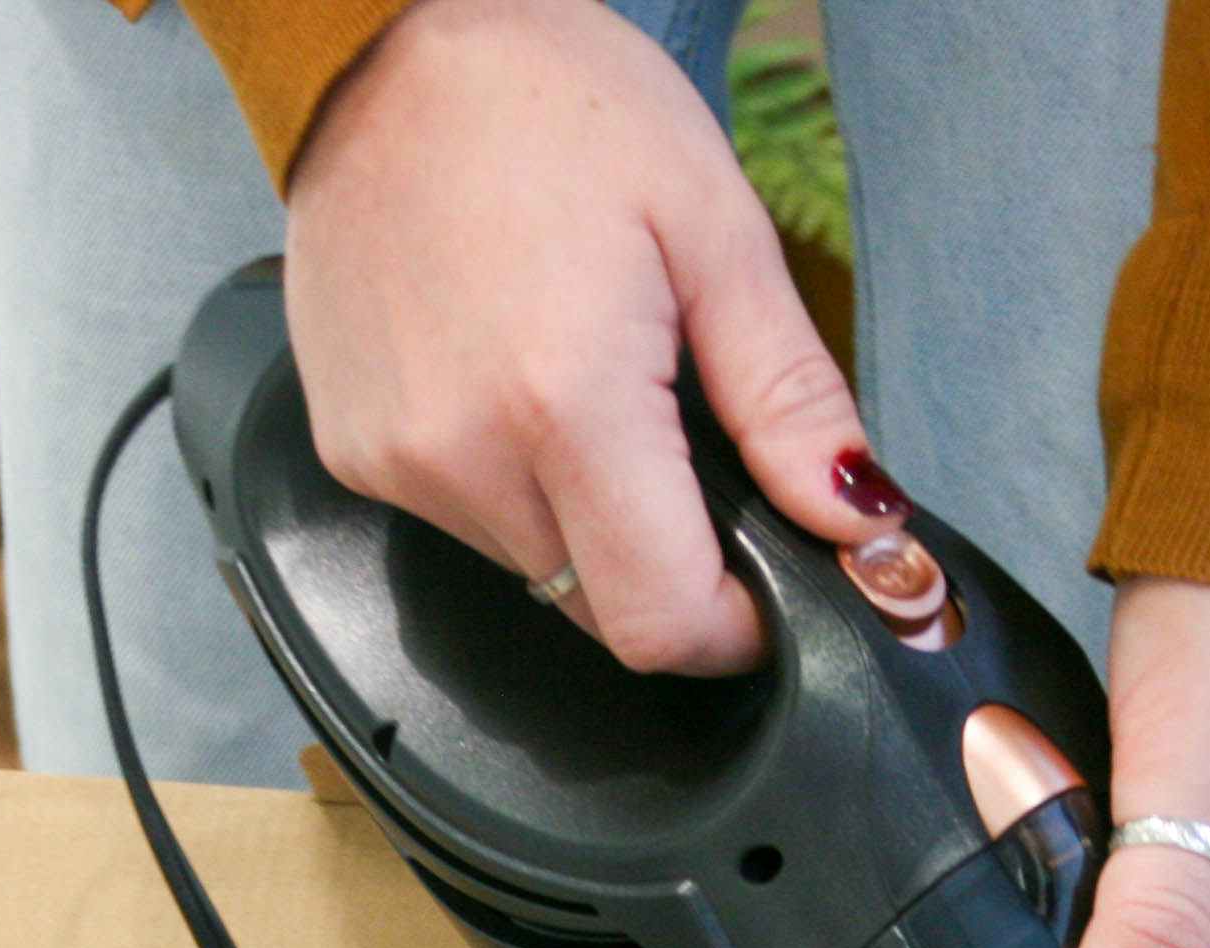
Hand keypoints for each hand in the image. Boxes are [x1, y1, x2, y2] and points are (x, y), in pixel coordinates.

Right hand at [284, 0, 893, 674]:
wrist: (381, 36)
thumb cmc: (550, 100)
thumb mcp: (715, 230)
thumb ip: (790, 400)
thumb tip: (860, 522)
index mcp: (564, 403)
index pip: (660, 622)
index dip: (734, 626)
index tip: (767, 580)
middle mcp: (461, 454)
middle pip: (600, 609)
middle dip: (667, 563)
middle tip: (684, 438)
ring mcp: (394, 461)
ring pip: (535, 570)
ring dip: (587, 516)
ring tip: (587, 376)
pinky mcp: (349, 450)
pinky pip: (465, 520)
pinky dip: (513, 478)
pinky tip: (513, 371)